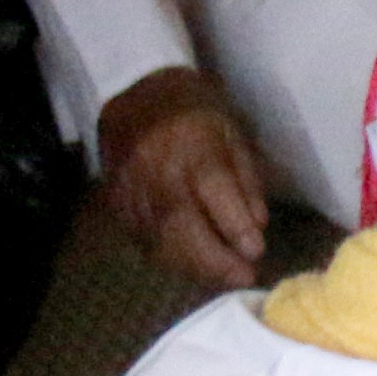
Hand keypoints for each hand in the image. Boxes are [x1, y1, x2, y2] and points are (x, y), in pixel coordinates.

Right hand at [95, 68, 270, 289]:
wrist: (132, 95)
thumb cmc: (193, 112)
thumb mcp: (231, 131)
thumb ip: (246, 178)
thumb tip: (258, 225)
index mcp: (191, 148)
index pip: (213, 191)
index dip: (234, 226)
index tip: (256, 253)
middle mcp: (158, 174)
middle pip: (183, 227)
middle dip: (216, 261)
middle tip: (244, 279)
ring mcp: (133, 193)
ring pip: (162, 243)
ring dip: (196, 268)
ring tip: (225, 278)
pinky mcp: (118, 207)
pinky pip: (145, 242)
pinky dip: (173, 260)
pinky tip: (195, 266)